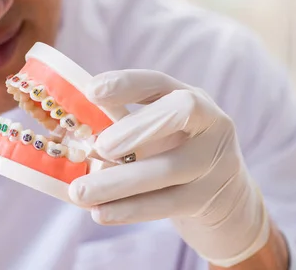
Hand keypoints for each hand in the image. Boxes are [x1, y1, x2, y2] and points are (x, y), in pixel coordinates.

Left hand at [68, 70, 270, 267]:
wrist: (227, 199)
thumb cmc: (177, 156)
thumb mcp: (157, 134)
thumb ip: (122, 125)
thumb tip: (68, 129)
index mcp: (190, 98)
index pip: (159, 81)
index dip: (126, 83)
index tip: (91, 91)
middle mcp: (210, 122)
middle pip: (181, 112)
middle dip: (137, 127)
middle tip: (99, 146)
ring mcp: (215, 161)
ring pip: (168, 168)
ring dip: (118, 182)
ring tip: (80, 193)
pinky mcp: (209, 199)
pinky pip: (166, 203)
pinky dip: (129, 209)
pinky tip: (100, 213)